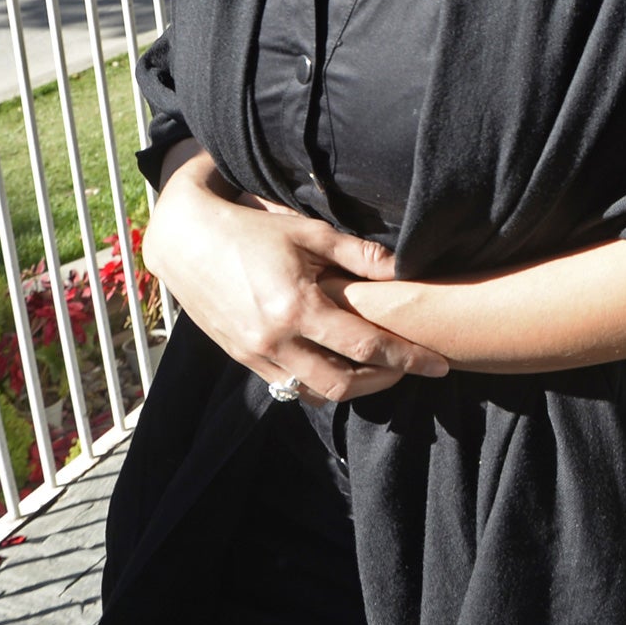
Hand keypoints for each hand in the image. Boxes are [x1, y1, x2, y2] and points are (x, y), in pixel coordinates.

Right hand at [143, 148, 449, 402]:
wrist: (186, 242)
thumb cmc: (253, 230)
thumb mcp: (310, 233)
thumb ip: (359, 256)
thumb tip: (406, 269)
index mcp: (296, 308)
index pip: (365, 346)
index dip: (408, 359)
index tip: (438, 365)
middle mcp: (275, 340)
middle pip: (342, 385)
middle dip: (383, 381)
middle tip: (410, 366)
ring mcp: (255, 354)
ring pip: (314, 394)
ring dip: (351, 386)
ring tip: (378, 367)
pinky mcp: (242, 358)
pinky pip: (288, 386)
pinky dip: (318, 382)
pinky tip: (337, 363)